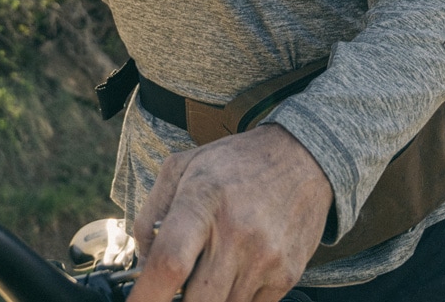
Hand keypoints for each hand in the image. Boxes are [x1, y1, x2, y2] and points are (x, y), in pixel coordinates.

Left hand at [126, 124, 332, 301]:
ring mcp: (265, 258)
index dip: (145, 297)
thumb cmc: (236, 162)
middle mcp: (237, 232)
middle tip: (175, 285)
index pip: (169, 263)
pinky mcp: (286, 276)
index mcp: (204, 200)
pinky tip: (234, 273)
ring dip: (207, 301)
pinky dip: (234, 300)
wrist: (302, 157)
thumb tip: (143, 265)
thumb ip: (151, 214)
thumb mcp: (182, 166)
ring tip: (209, 270)